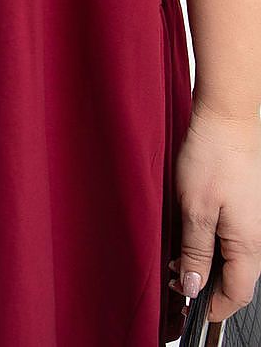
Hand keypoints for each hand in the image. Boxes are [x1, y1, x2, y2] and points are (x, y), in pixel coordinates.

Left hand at [167, 101, 260, 324]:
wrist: (226, 118)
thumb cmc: (212, 156)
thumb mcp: (195, 209)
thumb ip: (195, 252)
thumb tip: (194, 287)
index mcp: (250, 245)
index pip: (238, 294)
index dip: (213, 306)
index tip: (189, 309)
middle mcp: (257, 238)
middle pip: (237, 279)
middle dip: (208, 287)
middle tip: (176, 282)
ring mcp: (254, 222)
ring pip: (234, 259)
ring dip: (208, 264)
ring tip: (177, 259)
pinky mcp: (247, 208)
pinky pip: (232, 239)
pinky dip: (212, 244)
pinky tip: (191, 235)